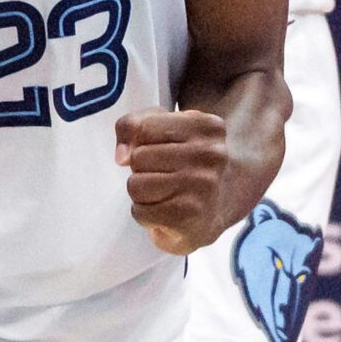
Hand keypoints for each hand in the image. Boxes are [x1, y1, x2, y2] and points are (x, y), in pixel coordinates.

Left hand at [115, 109, 234, 254]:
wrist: (218, 207)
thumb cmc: (184, 163)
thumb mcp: (164, 128)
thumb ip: (133, 125)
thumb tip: (121, 157)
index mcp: (206, 126)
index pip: (145, 128)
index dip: (142, 142)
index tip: (162, 150)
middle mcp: (210, 154)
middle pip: (138, 158)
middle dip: (142, 169)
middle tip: (166, 176)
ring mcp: (203, 186)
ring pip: (136, 185)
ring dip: (142, 193)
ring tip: (165, 194)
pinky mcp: (190, 216)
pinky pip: (140, 212)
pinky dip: (145, 215)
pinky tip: (166, 212)